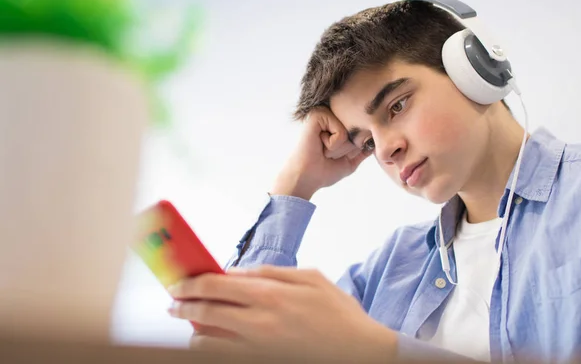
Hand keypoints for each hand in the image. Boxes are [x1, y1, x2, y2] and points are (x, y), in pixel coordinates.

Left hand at [167, 266, 397, 362]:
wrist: (361, 352)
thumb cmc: (339, 313)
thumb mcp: (310, 278)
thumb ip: (271, 272)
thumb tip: (237, 272)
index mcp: (270, 294)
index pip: (215, 285)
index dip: (191, 282)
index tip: (179, 282)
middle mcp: (258, 322)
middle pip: (205, 310)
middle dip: (182, 304)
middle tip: (173, 302)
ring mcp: (257, 348)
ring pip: (207, 340)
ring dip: (192, 329)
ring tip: (190, 323)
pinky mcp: (260, 362)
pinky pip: (222, 356)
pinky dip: (209, 347)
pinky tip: (209, 340)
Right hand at [271, 107, 370, 199]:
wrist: (305, 177)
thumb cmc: (323, 171)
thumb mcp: (349, 162)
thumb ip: (363, 151)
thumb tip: (376, 142)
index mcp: (337, 125)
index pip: (361, 132)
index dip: (353, 148)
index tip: (334, 155)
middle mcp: (332, 116)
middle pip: (358, 130)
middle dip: (348, 148)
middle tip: (327, 153)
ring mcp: (325, 113)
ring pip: (351, 130)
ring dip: (340, 148)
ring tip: (323, 149)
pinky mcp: (318, 115)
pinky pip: (341, 131)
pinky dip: (333, 144)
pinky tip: (319, 145)